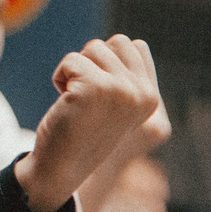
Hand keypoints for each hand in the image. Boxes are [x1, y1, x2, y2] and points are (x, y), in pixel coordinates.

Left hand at [17, 36, 163, 211]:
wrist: (60, 169)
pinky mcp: (96, 87)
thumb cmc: (82, 133)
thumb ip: (127, 77)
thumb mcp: (116, 105)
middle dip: (93, 61)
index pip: (134, 46)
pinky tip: (64, 104)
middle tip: (85, 97)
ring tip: (76, 102)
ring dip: (75, 71)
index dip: (108, 61)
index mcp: (151, 98)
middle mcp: (142, 93)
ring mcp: (122, 90)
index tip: (98, 94)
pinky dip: (59, 77)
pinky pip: (70, 60)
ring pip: (93, 48)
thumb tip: (129, 43)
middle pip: (116, 42)